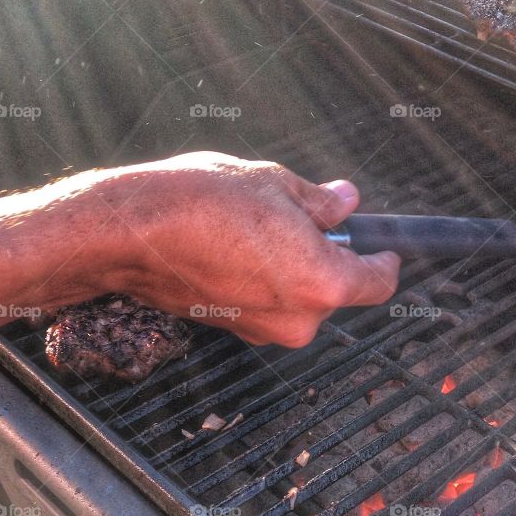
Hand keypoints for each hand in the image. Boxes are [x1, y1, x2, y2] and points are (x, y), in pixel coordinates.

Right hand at [102, 152, 400, 347]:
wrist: (129, 233)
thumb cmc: (201, 202)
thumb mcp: (275, 185)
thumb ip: (321, 202)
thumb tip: (346, 203)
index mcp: (322, 283)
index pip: (378, 283)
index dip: (386, 260)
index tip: (385, 247)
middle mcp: (298, 320)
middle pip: (336, 290)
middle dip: (326, 255)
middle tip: (299, 216)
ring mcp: (263, 330)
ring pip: (299, 297)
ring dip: (291, 267)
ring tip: (255, 226)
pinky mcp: (232, 331)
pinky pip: (267, 303)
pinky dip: (263, 279)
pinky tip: (234, 246)